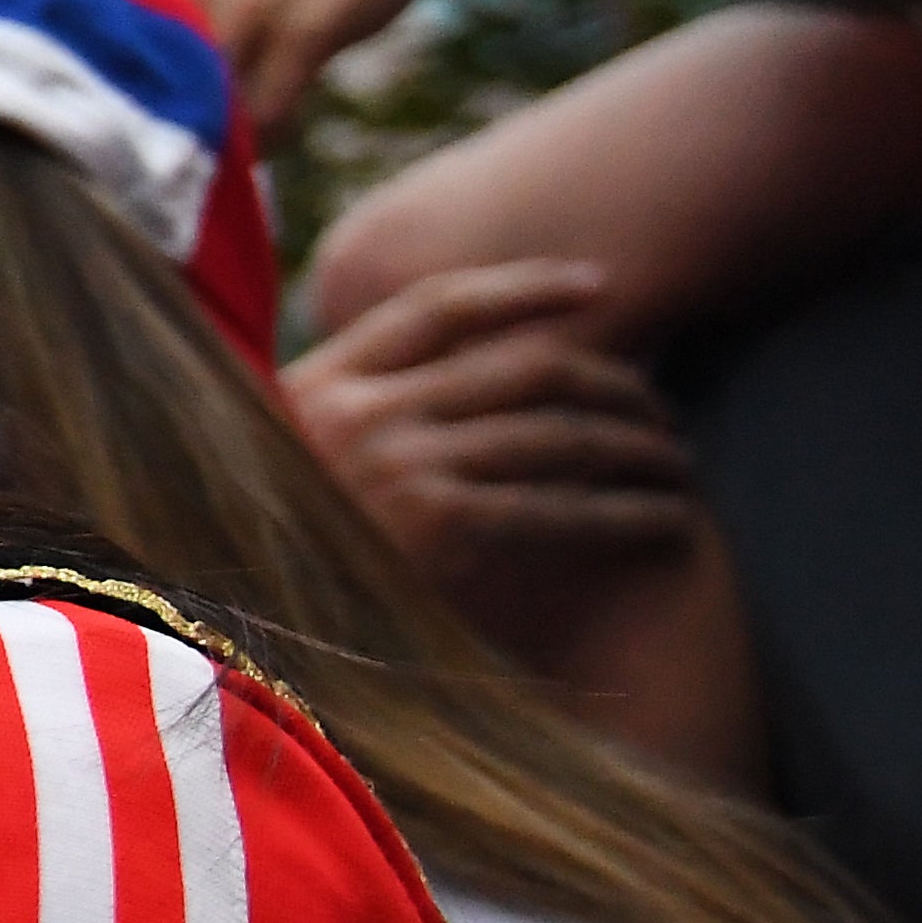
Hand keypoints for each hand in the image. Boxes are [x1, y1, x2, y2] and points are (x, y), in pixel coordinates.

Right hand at [283, 261, 703, 608]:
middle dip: (611, 382)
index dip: (527, 287)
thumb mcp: (291, 457)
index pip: (441, 305)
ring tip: (677, 465)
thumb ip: (357, 411)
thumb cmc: (283, 552)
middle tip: (660, 409)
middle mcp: (362, 409)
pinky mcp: (437, 524)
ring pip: (556, 432)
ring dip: (635, 447)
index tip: (599, 287)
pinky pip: (560, 506)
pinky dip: (627, 512)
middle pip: (521, 365)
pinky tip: (666, 519)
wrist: (245, 635)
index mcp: (322, 379)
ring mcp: (398, 463)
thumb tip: (457, 371)